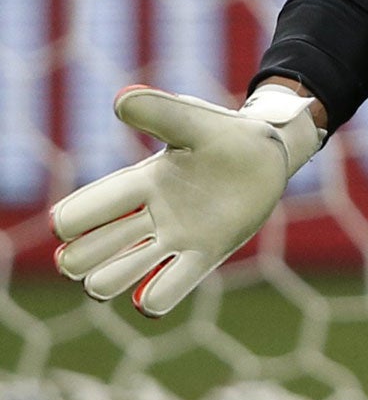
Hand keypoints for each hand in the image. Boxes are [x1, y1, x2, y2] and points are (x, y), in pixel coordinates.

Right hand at [49, 84, 325, 316]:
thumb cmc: (227, 134)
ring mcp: (175, 239)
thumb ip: (161, 112)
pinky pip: (167, 290)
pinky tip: (152, 298)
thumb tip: (121, 101)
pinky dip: (154, 298)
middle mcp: (149, 217)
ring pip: (115, 276)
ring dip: (110, 280)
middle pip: (88, 252)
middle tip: (94, 256)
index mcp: (140, 184)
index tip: (67, 224)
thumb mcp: (194, 121)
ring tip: (124, 273)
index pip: (86, 210)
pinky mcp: (204, 255)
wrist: (269, 154)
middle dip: (82, 258)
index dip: (70, 220)